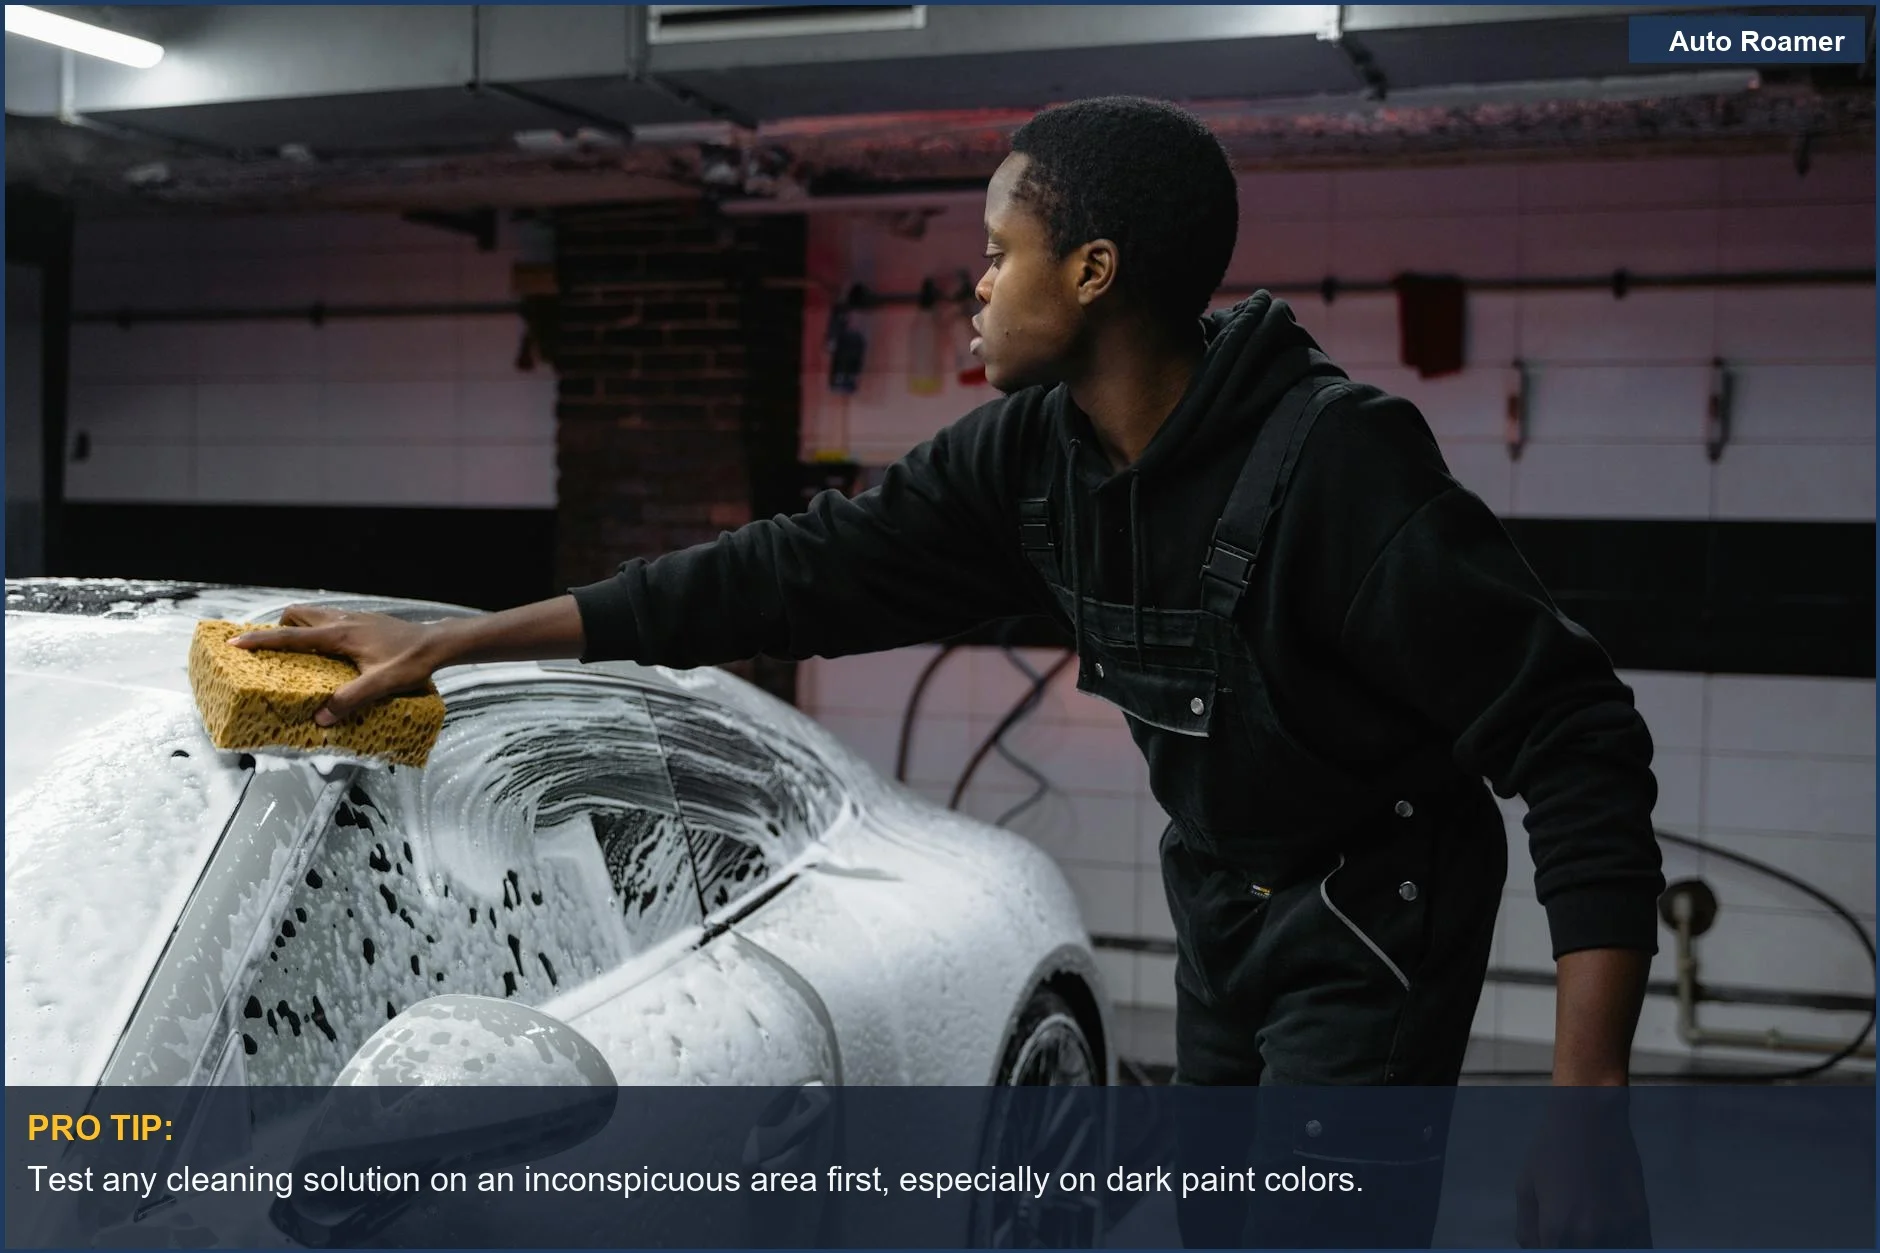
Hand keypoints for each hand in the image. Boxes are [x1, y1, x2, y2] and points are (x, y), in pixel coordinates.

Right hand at [228, 605, 443, 725]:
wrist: (437, 643)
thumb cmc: (411, 662)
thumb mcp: (381, 684)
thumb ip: (351, 700)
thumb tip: (321, 718)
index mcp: (340, 635)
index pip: (291, 636)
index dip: (261, 640)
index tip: (234, 643)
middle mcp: (342, 621)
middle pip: (297, 616)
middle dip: (278, 629)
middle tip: (271, 652)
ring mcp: (353, 619)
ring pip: (314, 615)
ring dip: (299, 629)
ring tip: (296, 654)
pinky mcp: (363, 622)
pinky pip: (329, 621)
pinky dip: (318, 631)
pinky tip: (328, 654)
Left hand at [1515, 1092, 1651, 1247]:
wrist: (1590, 1118)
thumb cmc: (1550, 1150)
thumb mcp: (1526, 1188)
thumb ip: (1528, 1231)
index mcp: (1554, 1229)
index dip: (1551, 1252)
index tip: (1554, 1241)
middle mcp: (1587, 1237)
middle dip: (1571, 1247)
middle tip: (1573, 1230)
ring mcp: (1617, 1231)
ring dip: (1599, 1245)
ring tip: (1592, 1228)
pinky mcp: (1640, 1221)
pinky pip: (1636, 1251)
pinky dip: (1624, 1246)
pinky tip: (1613, 1234)